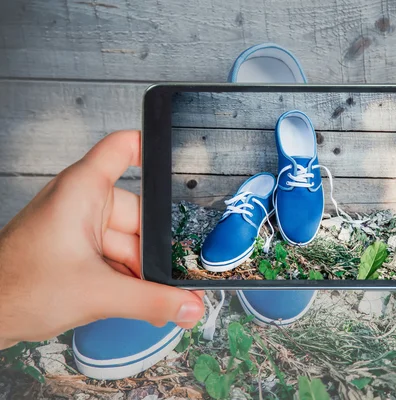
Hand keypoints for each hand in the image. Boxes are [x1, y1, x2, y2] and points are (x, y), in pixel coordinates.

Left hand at [0, 130, 204, 348]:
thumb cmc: (15, 289)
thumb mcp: (97, 293)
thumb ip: (151, 301)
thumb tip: (189, 305)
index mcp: (82, 191)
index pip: (123, 149)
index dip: (152, 149)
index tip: (180, 162)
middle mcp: (82, 203)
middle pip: (139, 214)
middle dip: (156, 251)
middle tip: (174, 277)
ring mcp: (79, 228)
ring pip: (129, 242)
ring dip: (143, 272)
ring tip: (155, 299)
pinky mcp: (76, 251)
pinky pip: (115, 257)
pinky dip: (127, 279)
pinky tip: (138, 302)